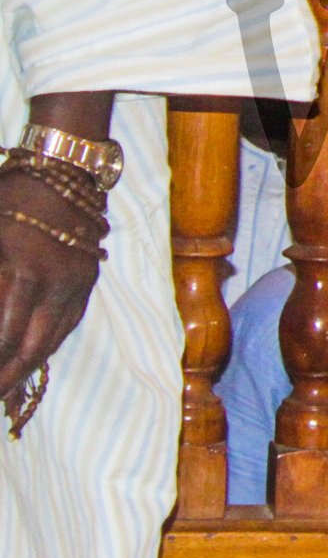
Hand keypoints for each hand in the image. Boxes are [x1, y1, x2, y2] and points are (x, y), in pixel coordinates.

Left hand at [0, 169, 103, 396]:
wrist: (65, 169)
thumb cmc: (14, 195)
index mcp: (26, 270)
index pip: (6, 333)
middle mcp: (58, 282)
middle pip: (34, 345)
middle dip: (10, 377)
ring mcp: (79, 281)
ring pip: (55, 337)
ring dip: (31, 366)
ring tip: (10, 388)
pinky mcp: (89, 277)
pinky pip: (70, 321)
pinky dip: (51, 343)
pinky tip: (36, 355)